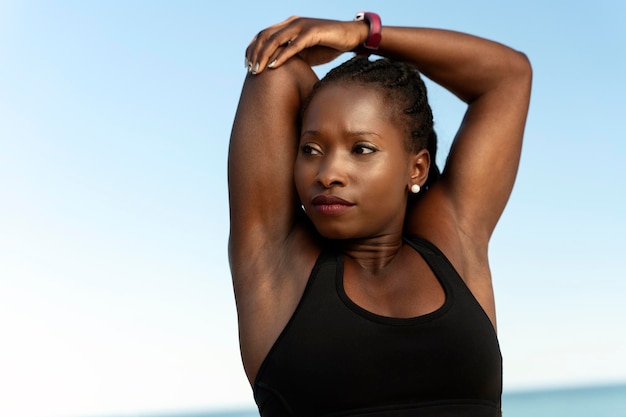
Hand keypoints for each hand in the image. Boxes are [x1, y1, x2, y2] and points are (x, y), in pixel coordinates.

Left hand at [245, 16, 367, 73]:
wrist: (350, 37)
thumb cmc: (327, 45)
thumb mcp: (305, 52)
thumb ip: (291, 56)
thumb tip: (277, 70)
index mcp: (288, 25)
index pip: (263, 34)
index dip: (252, 48)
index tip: (247, 64)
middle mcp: (292, 22)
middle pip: (265, 36)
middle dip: (255, 54)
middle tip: (250, 70)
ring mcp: (301, 26)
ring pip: (275, 39)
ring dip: (264, 56)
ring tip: (257, 70)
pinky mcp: (312, 32)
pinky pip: (293, 45)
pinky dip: (282, 56)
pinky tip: (274, 67)